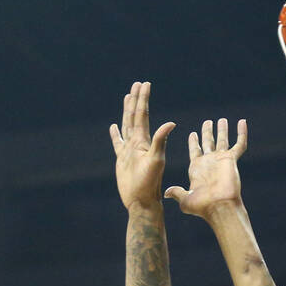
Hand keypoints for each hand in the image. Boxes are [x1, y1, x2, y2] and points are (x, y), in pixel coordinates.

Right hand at [109, 81, 174, 209]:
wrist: (142, 201)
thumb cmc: (150, 183)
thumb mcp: (156, 160)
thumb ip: (161, 141)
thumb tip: (172, 123)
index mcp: (144, 141)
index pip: (143, 115)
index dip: (143, 99)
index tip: (145, 84)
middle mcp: (137, 143)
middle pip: (135, 116)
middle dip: (136, 100)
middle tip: (137, 84)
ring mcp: (129, 150)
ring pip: (127, 125)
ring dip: (127, 112)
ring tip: (127, 98)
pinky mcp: (122, 159)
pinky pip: (118, 143)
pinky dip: (115, 134)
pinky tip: (113, 127)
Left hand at [164, 118, 245, 219]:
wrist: (218, 206)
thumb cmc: (202, 205)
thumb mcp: (185, 199)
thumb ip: (177, 192)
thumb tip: (166, 193)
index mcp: (197, 169)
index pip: (195, 151)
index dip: (194, 142)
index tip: (193, 133)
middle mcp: (209, 163)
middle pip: (208, 143)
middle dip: (207, 133)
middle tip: (207, 122)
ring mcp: (221, 160)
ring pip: (223, 141)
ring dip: (222, 130)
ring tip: (222, 120)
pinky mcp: (231, 160)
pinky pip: (239, 144)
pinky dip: (242, 133)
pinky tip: (242, 122)